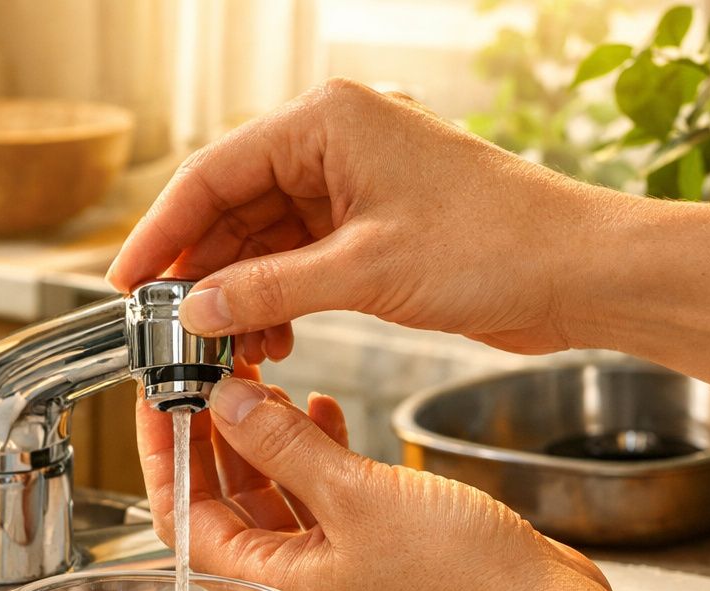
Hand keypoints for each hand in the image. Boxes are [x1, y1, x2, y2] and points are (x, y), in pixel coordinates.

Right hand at [108, 79, 613, 360]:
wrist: (581, 275)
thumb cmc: (497, 247)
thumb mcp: (363, 272)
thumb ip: (266, 290)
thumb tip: (193, 311)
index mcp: (328, 122)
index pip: (213, 173)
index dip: (161, 231)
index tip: (127, 283)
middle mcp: (335, 144)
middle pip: (232, 208)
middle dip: (202, 274)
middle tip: (174, 331)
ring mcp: (353, 187)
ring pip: (262, 241)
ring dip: (240, 296)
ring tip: (228, 348)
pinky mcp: (371, 229)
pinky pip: (297, 262)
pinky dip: (277, 301)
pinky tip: (272, 339)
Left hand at [137, 371, 612, 590]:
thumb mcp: (360, 499)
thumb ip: (285, 447)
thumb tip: (227, 405)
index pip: (182, 515)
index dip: (166, 451)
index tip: (161, 395)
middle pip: (223, 505)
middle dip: (214, 436)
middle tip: (209, 373)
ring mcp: (332, 579)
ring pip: (273, 500)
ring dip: (265, 441)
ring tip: (260, 381)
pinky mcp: (372, 564)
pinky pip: (322, 506)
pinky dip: (316, 459)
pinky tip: (323, 412)